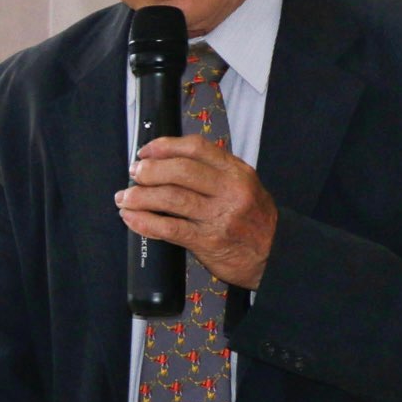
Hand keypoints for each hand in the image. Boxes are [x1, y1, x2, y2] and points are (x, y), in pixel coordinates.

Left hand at [115, 135, 277, 289]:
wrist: (276, 255)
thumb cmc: (254, 220)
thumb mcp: (244, 186)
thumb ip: (213, 172)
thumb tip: (166, 163)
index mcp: (236, 172)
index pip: (196, 148)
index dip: (165, 146)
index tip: (145, 152)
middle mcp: (230, 190)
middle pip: (180, 170)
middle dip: (148, 171)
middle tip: (133, 175)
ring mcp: (219, 216)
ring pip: (171, 197)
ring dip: (139, 196)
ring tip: (125, 198)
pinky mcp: (208, 240)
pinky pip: (169, 228)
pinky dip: (144, 221)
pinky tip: (131, 218)